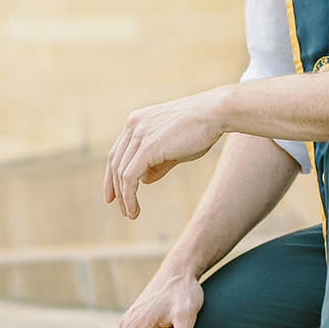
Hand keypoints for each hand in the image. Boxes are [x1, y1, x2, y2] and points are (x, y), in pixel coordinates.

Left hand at [103, 91, 226, 218]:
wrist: (216, 113)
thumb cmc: (201, 128)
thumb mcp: (175, 148)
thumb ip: (158, 164)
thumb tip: (144, 181)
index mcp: (138, 121)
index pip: (117, 152)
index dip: (112, 175)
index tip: (113, 195)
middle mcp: (134, 125)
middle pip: (115, 162)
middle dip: (115, 188)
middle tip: (121, 209)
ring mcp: (139, 135)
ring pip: (121, 172)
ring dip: (124, 197)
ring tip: (131, 214)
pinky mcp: (147, 147)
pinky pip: (129, 177)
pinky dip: (129, 196)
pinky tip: (134, 210)